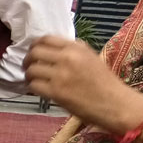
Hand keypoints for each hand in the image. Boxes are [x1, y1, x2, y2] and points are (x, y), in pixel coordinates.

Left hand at [24, 36, 142, 133]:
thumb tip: (51, 48)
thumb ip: (72, 51)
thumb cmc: (104, 82)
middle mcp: (67, 58)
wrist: (114, 103)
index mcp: (76, 47)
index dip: (34, 45)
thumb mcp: (90, 57)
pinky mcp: (56, 91)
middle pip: (34, 52)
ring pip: (31, 70)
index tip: (32, 52)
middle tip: (28, 67)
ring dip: (28, 75)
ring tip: (33, 80)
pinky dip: (32, 88)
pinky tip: (37, 90)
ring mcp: (61, 74)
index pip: (45, 38)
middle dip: (27, 60)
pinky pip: (33, 85)